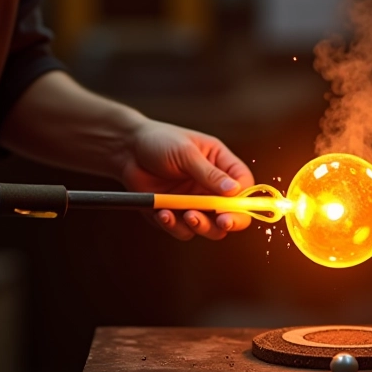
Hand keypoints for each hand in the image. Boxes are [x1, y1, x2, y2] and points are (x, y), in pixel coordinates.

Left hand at [120, 121, 254, 240]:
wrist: (126, 150)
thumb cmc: (159, 141)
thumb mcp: (186, 153)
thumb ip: (209, 173)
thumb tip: (235, 191)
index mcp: (221, 165)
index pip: (245, 187)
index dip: (245, 201)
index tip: (233, 208)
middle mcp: (212, 187)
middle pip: (233, 214)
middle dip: (228, 221)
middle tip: (220, 221)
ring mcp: (195, 203)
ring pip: (210, 228)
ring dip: (201, 226)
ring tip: (187, 215)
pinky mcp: (176, 215)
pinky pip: (183, 230)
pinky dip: (175, 226)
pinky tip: (163, 213)